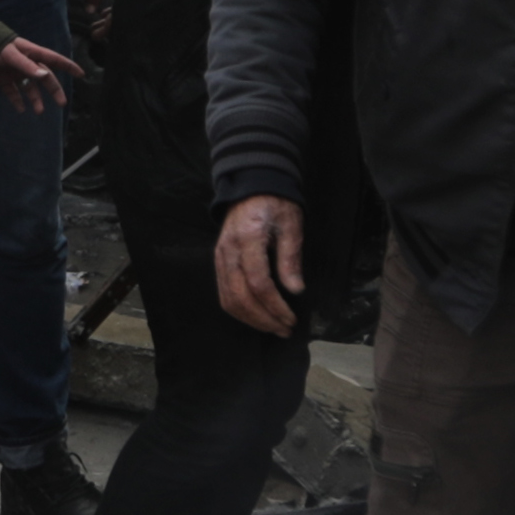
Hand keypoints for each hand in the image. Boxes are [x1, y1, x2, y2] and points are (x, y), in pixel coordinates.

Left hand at [0, 35, 80, 112]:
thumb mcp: (11, 55)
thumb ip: (27, 65)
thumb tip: (45, 75)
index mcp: (32, 53)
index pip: (54, 59)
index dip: (68, 66)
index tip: (81, 74)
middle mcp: (27, 63)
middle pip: (45, 78)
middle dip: (54, 90)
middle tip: (62, 103)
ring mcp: (16, 72)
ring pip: (30, 87)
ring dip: (35, 99)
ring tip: (39, 111)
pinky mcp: (4, 80)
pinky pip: (13, 92)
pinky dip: (17, 101)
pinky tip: (21, 110)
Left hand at [81, 0, 130, 38]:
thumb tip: (90, 11)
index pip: (120, 14)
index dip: (108, 28)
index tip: (96, 36)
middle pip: (124, 12)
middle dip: (108, 24)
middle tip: (94, 32)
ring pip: (126, 4)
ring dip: (111, 15)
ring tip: (97, 23)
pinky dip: (117, 5)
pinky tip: (105, 10)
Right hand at [217, 196, 305, 339]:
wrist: (251, 185)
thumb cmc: (275, 203)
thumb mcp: (291, 225)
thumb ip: (290, 258)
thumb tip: (295, 290)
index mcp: (248, 238)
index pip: (258, 283)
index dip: (275, 306)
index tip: (291, 318)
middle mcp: (229, 251)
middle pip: (241, 297)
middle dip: (264, 319)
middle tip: (284, 329)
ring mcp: (220, 257)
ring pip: (229, 299)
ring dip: (251, 319)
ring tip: (273, 327)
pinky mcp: (219, 261)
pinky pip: (224, 293)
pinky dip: (239, 310)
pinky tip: (257, 316)